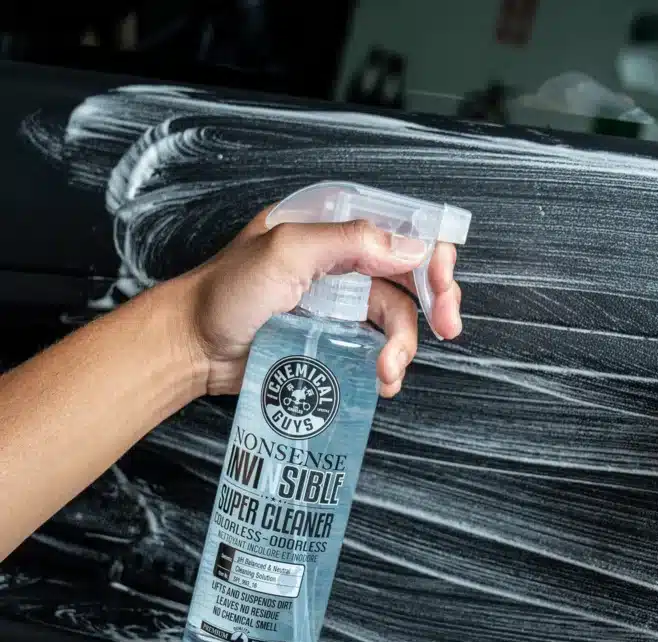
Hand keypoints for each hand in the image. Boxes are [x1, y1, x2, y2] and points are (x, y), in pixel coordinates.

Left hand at [164, 208, 462, 396]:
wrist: (192, 348)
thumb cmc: (224, 294)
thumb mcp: (285, 253)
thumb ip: (348, 242)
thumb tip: (412, 246)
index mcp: (332, 227)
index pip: (401, 228)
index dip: (432, 253)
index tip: (441, 285)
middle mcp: (343, 262)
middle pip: (412, 276)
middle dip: (436, 302)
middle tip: (448, 328)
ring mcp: (342, 303)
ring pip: (398, 320)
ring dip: (403, 348)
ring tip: (386, 373)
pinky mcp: (336, 340)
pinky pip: (377, 350)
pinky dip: (386, 368)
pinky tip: (379, 383)